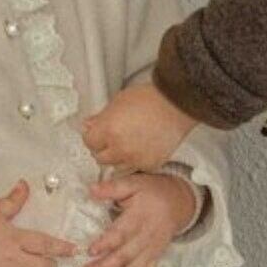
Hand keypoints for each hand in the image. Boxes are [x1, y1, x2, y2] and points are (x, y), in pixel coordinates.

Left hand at [79, 173, 200, 266]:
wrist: (179, 202)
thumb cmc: (151, 192)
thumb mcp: (133, 183)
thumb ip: (113, 187)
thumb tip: (91, 190)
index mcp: (140, 217)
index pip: (122, 233)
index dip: (106, 243)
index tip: (90, 251)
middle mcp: (147, 236)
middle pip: (126, 255)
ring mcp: (153, 249)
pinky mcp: (156, 256)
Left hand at [81, 84, 195, 170]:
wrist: (177, 105)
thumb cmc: (151, 99)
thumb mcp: (119, 101)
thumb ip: (101, 116)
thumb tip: (89, 125)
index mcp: (108, 129)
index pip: (89, 142)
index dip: (92, 136)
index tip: (96, 133)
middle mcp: (120, 147)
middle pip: (100, 157)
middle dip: (102, 148)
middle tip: (109, 139)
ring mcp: (134, 158)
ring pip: (115, 166)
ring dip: (116, 157)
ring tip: (125, 145)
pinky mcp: (148, 164)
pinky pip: (133, 167)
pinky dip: (133, 161)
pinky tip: (137, 149)